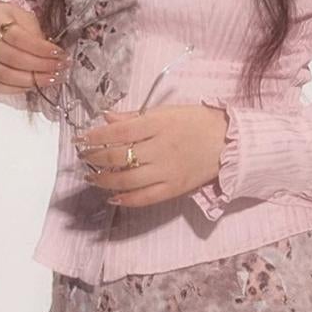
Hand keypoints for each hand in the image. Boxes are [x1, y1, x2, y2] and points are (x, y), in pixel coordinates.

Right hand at [0, 1, 67, 97]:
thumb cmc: (2, 20)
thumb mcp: (20, 16)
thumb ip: (34, 33)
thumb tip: (51, 55)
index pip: (19, 38)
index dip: (41, 49)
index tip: (59, 54)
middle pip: (13, 59)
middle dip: (41, 66)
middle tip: (59, 68)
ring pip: (6, 76)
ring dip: (32, 81)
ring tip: (51, 79)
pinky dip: (18, 89)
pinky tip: (33, 86)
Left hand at [75, 103, 228, 207]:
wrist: (229, 143)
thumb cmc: (198, 122)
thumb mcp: (167, 111)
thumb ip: (135, 116)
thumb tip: (107, 117)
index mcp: (158, 124)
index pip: (118, 131)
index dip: (95, 136)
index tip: (81, 139)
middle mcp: (159, 148)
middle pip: (118, 156)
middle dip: (95, 158)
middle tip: (84, 157)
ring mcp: (166, 171)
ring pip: (127, 179)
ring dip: (105, 180)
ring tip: (93, 177)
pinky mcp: (174, 188)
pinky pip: (145, 198)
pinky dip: (126, 199)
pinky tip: (113, 197)